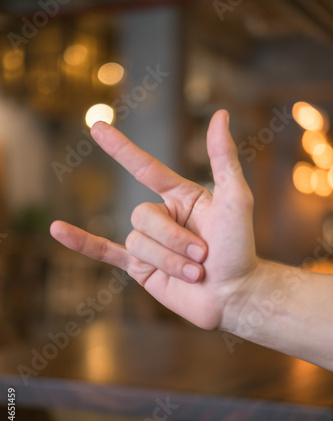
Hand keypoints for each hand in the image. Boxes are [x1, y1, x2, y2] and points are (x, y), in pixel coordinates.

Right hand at [50, 110, 257, 330]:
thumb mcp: (236, 198)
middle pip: (142, 216)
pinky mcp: (140, 269)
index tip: (98, 127)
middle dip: (174, 239)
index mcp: (180, 196)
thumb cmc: (240, 246)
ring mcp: (148, 244)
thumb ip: (223, 158)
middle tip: (203, 256)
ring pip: (136, 242)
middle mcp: (162, 217)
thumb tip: (219, 114)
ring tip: (196, 273)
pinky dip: (83, 243)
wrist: (235, 294)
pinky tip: (58, 231)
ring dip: (168, 260)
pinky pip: (106, 253)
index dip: (121, 148)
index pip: (145, 168)